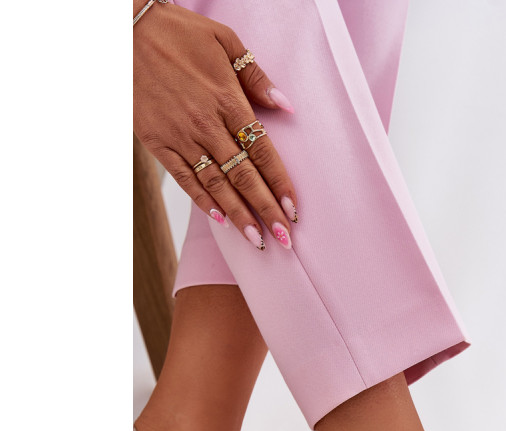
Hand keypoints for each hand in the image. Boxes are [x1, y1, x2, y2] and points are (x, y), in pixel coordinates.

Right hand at [133, 2, 296, 249]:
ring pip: (216, 184)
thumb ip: (256, 76)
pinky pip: (185, 178)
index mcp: (228, 99)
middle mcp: (206, 123)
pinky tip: (221, 220)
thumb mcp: (225, 41)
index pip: (262, 151)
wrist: (124, 27)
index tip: (294, 209)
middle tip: (284, 238)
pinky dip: (203, 201)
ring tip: (257, 240)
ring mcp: (180, 136)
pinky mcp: (157, 142)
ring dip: (239, 215)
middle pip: (243, 175)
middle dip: (266, 210)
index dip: (279, 183)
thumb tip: (286, 107)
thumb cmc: (179, 32)